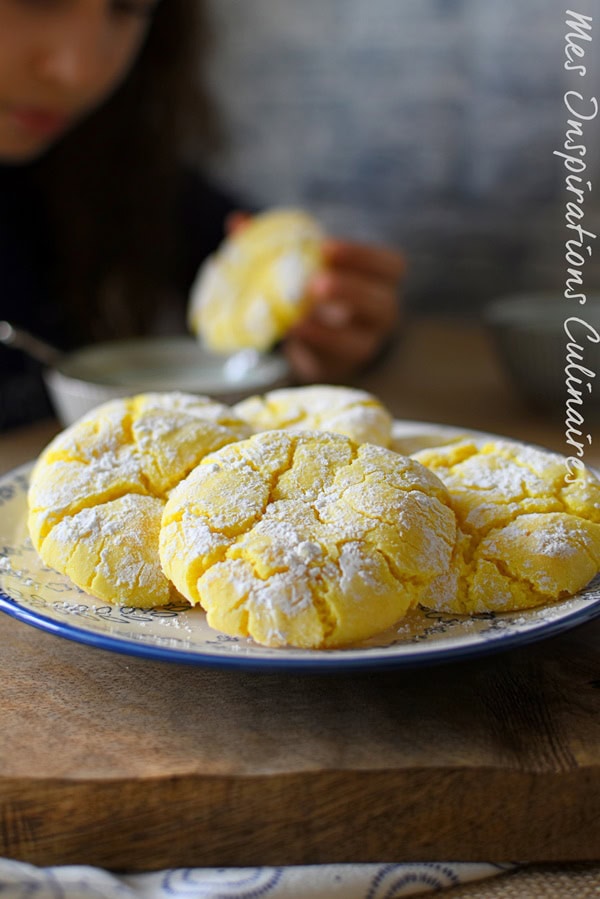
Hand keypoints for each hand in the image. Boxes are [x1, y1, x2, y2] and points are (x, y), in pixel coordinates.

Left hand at [285, 238, 404, 382]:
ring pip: (360, 343)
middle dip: (350, 292)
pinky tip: (289, 337)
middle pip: (381, 304)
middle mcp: (381, 314)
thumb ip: (276, 243)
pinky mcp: (339, 368)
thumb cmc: (316, 286)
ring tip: (297, 320)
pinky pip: (329, 362)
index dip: (361, 256)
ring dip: (328, 332)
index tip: (324, 247)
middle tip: (314, 283)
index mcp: (381, 280)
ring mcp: (363, 345)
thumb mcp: (305, 262)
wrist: (316, 336)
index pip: (389, 266)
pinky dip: (307, 350)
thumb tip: (237, 222)